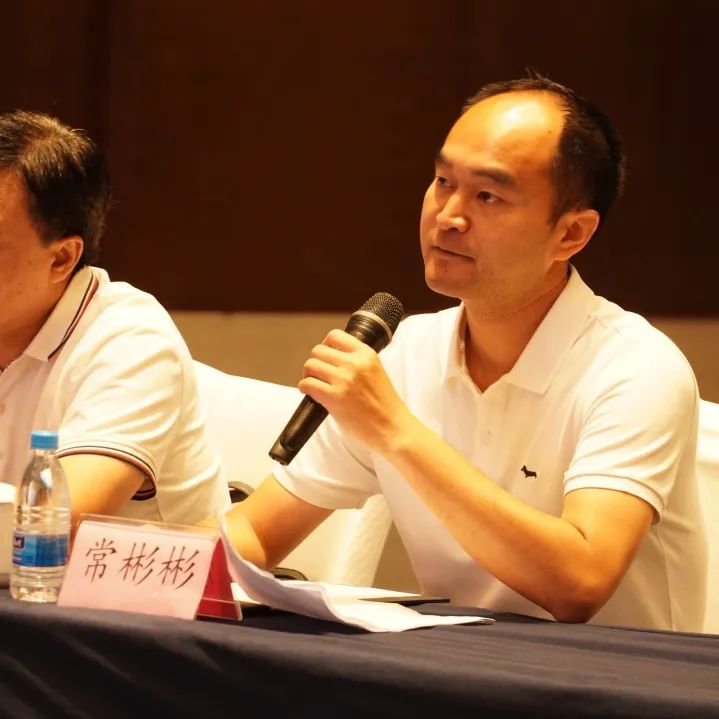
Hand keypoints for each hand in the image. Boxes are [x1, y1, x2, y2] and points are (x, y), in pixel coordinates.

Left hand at [298, 329, 412, 454]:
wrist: (392, 428)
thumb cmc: (385, 405)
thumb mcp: (376, 371)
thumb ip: (358, 362)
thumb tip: (332, 359)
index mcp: (366, 354)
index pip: (335, 336)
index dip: (325, 345)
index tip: (326, 356)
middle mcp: (354, 363)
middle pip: (318, 350)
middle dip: (315, 361)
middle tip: (318, 374)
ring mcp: (343, 380)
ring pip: (310, 365)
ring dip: (308, 374)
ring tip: (314, 383)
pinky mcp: (334, 397)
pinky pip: (307, 384)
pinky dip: (305, 388)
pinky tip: (311, 393)